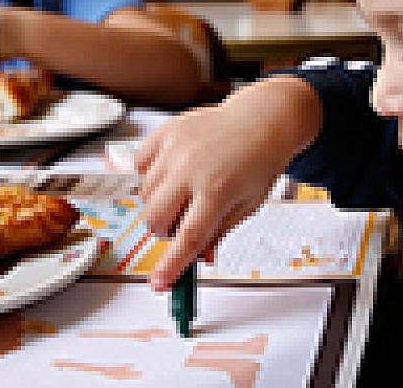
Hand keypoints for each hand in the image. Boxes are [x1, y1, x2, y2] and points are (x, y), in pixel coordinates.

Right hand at [135, 76, 323, 290]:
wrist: (262, 118)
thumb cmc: (259, 161)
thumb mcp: (248, 205)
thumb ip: (219, 232)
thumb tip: (199, 259)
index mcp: (218, 190)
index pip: (188, 238)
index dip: (171, 265)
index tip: (158, 284)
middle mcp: (191, 168)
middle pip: (156, 219)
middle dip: (164, 231)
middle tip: (184, 221)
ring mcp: (175, 148)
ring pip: (144, 195)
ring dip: (159, 204)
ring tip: (185, 191)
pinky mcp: (166, 131)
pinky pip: (140, 165)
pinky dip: (150, 176)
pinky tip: (172, 172)